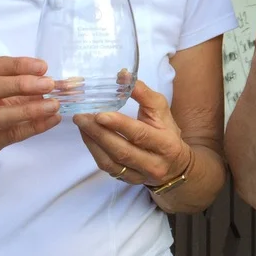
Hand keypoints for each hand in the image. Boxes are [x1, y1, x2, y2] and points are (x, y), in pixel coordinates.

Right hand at [0, 56, 60, 177]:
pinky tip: (50, 121)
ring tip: (53, 105)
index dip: (18, 65)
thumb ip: (14, 86)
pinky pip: (8, 135)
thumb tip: (50, 80)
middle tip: (49, 85)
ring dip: (28, 109)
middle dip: (21, 84)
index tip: (43, 67)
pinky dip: (32, 127)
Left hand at [74, 79, 190, 186]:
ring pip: (111, 162)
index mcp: (166, 143)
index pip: (140, 135)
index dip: (120, 125)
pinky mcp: (127, 180)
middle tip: (81, 117)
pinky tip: (87, 136)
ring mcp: (139, 175)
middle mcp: (153, 163)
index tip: (100, 114)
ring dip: (92, 142)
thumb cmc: (166, 131)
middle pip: (122, 151)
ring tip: (80, 124)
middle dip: (99, 133)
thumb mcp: (161, 109)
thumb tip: (122, 75)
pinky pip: (107, 167)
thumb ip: (142, 93)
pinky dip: (94, 150)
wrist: (175, 165)